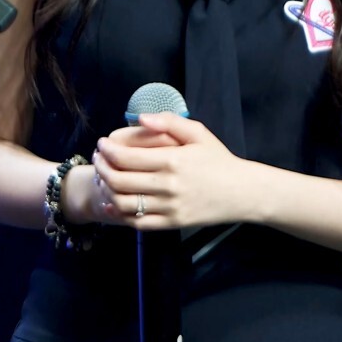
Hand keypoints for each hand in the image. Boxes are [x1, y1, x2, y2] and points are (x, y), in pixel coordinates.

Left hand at [91, 112, 244, 228]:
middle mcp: (168, 185)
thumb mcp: (198, 133)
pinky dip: (120, 214)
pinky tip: (114, 202)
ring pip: (124, 203)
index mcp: (172, 160)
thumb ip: (168, 121)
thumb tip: (140, 118)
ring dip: (107, 191)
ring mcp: (169, 207)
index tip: (102, 144)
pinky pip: (138, 223)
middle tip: (98, 160)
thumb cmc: (219, 160)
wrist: (243, 192)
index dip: (106, 150)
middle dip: (101, 168)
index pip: (125, 156)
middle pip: (118, 180)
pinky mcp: (172, 223)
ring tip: (104, 179)